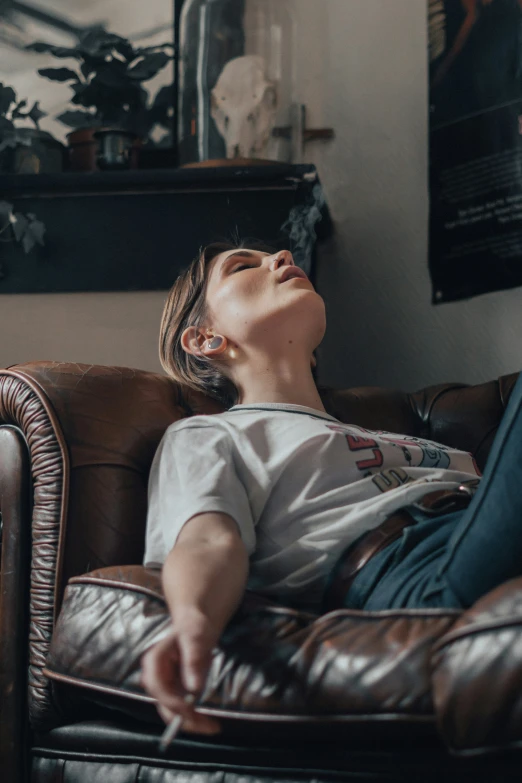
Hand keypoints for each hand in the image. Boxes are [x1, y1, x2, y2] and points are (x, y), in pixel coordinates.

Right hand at [140, 610, 221, 735]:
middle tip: (208, 727)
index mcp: (154, 661)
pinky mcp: (174, 692)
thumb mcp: (196, 639)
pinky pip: (181, 710)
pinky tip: (209, 722)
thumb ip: (193, 661)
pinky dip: (193, 717)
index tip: (192, 710)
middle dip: (184, 719)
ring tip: (212, 727)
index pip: (158, 688)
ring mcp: (164, 686)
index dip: (173, 702)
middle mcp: (155, 677)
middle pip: (164, 705)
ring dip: (190, 722)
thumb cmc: (194, 627)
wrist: (197, 626)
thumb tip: (194, 688)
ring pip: (172, 712)